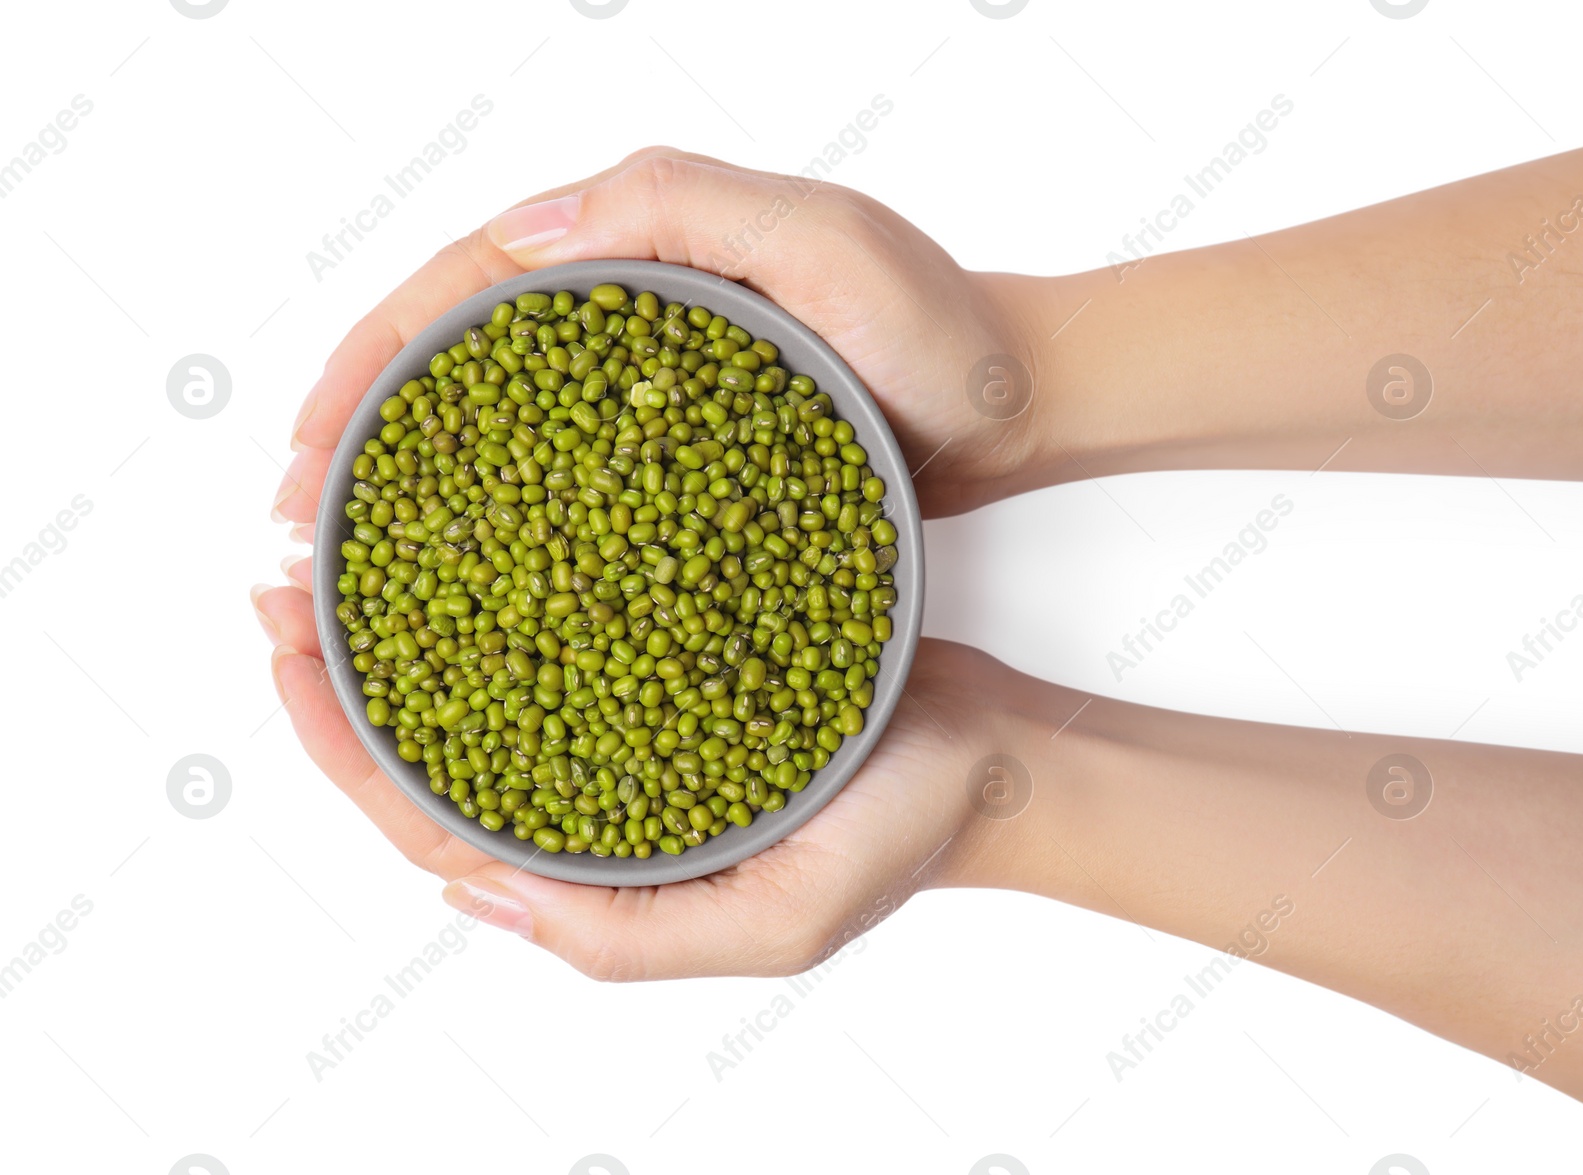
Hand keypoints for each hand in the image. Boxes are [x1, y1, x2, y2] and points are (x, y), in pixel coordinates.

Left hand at [256, 571, 1001, 980]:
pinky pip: (558, 630)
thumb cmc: (897, 837)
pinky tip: (475, 528)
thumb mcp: (775, 923)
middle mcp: (593, 797)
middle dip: (345, 668)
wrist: (985, 755)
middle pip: (431, 744)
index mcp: (597, 871)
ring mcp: (625, 730)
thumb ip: (623, 937)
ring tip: (348, 542)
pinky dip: (501, 589)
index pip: (427, 821)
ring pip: (483, 679)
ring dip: (406, 621)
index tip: (287, 652)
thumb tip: (471, 894)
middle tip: (286, 577)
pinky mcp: (664, 668)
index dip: (340, 746)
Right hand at [273, 147, 1046, 535]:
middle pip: (451, 359)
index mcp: (633, 244)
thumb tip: (519, 232)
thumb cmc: (939, 330)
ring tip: (347, 562)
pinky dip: (499, 519)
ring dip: (409, 484)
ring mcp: (646, 382)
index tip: (309, 443)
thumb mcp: (829, 244)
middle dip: (358, 432)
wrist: (1010, 406)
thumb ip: (685, 207)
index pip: (460, 286)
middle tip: (298, 526)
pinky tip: (465, 580)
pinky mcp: (674, 446)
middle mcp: (625, 308)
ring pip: (493, 423)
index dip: (369, 360)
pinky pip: (560, 474)